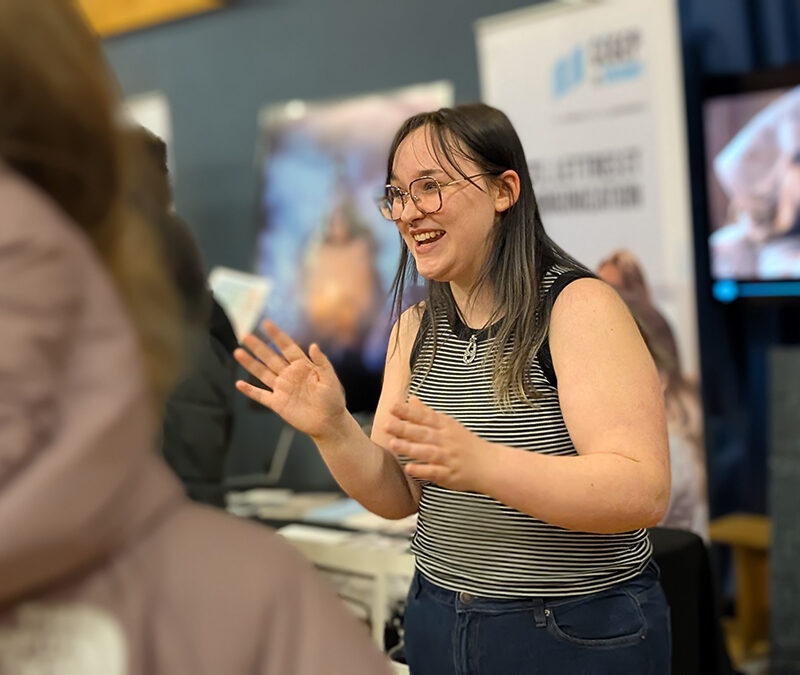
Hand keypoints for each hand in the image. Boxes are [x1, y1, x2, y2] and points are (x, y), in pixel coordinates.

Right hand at [234, 320, 346, 439]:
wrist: (329, 423)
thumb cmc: (333, 400)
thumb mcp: (330, 379)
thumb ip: (322, 362)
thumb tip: (314, 345)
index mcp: (303, 366)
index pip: (287, 347)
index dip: (277, 336)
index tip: (267, 323)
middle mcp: (290, 375)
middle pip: (270, 358)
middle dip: (258, 347)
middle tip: (245, 335)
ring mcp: (282, 389)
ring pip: (262, 373)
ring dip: (250, 364)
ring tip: (238, 352)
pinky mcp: (278, 404)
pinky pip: (261, 396)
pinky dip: (250, 391)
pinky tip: (239, 384)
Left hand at [385, 396, 493, 491]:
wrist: (489, 465)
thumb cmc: (465, 444)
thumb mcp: (449, 425)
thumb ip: (428, 413)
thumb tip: (411, 399)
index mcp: (445, 426)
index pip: (425, 417)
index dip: (408, 412)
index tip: (393, 407)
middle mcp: (446, 440)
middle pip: (423, 433)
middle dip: (404, 428)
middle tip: (387, 424)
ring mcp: (447, 457)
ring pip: (427, 451)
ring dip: (410, 448)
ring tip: (393, 444)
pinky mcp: (449, 474)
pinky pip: (434, 472)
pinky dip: (422, 470)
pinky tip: (409, 468)